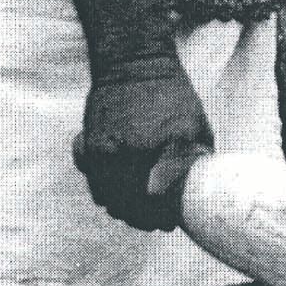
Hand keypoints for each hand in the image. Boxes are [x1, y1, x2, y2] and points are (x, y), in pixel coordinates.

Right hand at [72, 55, 213, 230]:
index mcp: (167, 148)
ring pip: (112, 201)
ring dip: (124, 210)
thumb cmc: (173, 97)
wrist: (134, 63)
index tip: (169, 221)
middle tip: (155, 221)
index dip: (164, 218)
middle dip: (144, 219)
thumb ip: (193, 162)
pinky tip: (117, 189)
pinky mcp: (89, 148)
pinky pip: (95, 185)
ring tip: (137, 209)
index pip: (161, 205)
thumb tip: (182, 195)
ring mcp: (108, 151)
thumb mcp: (196, 125)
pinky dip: (104, 192)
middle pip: (134, 207)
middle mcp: (135, 152)